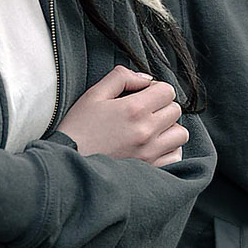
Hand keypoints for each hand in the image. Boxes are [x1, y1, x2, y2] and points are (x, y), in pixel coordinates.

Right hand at [58, 65, 187, 167]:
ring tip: (151, 130)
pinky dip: (169, 149)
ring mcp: (150, 152)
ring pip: (180, 133)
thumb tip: (145, 79)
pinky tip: (153, 146)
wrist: (67, 164)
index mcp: (134, 109)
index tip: (144, 95)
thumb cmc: (78, 128)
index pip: (167, 91)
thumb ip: (121, 78)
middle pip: (175, 110)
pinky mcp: (150, 169)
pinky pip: (175, 156)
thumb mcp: (94, 95)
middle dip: (162, 106)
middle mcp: (146, 131)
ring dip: (169, 128)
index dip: (157, 89)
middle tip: (145, 112)